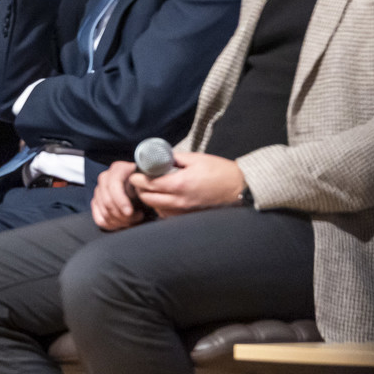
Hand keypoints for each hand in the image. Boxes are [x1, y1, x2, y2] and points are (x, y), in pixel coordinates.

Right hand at [91, 160, 145, 230]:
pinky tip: (124, 223)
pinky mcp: (96, 203)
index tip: (130, 212)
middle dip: (122, 214)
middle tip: (137, 218)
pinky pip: (100, 219)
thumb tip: (140, 191)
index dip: (120, 200)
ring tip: (134, 219)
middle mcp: (106, 178)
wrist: (145, 191)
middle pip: (107, 201)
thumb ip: (146, 185)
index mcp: (118, 168)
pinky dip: (112, 225)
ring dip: (120, 221)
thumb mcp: (149, 183)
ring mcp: (99, 191)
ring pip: (105, 212)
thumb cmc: (148, 187)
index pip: (113, 184)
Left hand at [129, 152, 245, 217]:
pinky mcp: (188, 216)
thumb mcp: (196, 158)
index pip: (149, 184)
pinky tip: (163, 198)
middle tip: (140, 180)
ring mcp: (183, 211)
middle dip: (140, 189)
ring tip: (151, 188)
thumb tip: (158, 158)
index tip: (134, 174)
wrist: (239, 188)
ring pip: (155, 208)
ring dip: (149, 199)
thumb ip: (174, 158)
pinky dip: (160, 206)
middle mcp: (179, 200)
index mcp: (179, 184)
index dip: (137, 179)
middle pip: (147, 198)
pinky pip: (166, 214)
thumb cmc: (220, 171)